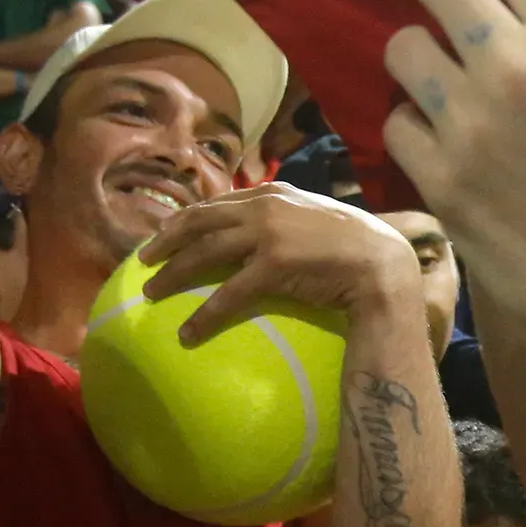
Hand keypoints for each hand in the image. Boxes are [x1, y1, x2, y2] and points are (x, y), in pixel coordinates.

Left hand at [137, 182, 418, 345]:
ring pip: (204, 253)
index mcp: (274, 192)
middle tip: (142, 261)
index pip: (217, 202)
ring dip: (172, 274)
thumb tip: (272, 236)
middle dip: (165, 241)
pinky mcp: (273, 264)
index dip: (185, 219)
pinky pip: (228, 293)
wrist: (383, 264)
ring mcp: (268, 233)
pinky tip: (188, 334)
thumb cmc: (359, 247)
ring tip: (151, 295)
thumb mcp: (319, 219)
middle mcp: (265, 206)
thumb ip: (291, 218)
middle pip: (199, 221)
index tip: (164, 234)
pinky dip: (203, 315)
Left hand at [384, 0, 525, 396]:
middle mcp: (517, 66)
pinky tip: (443, 152)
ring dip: (422, 66)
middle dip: (447, 0)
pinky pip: (395, 124)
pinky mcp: (441, 179)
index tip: (507, 8)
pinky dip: (415, 134)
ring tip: (443, 95)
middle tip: (458, 33)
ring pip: (403, 46)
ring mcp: (471, 121)